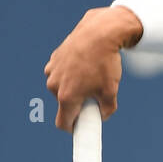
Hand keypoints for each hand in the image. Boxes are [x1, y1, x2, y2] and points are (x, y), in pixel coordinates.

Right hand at [44, 7, 137, 131]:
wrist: (98, 33)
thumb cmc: (105, 64)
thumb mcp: (110, 92)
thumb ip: (105, 111)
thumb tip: (101, 116)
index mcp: (67, 97)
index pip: (63, 124)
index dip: (73, 129)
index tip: (81, 127)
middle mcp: (54, 85)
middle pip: (64, 105)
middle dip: (77, 104)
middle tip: (93, 96)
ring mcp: (52, 71)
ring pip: (62, 88)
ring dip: (73, 88)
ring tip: (90, 77)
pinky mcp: (53, 59)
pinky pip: (61, 74)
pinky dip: (71, 74)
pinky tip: (84, 65)